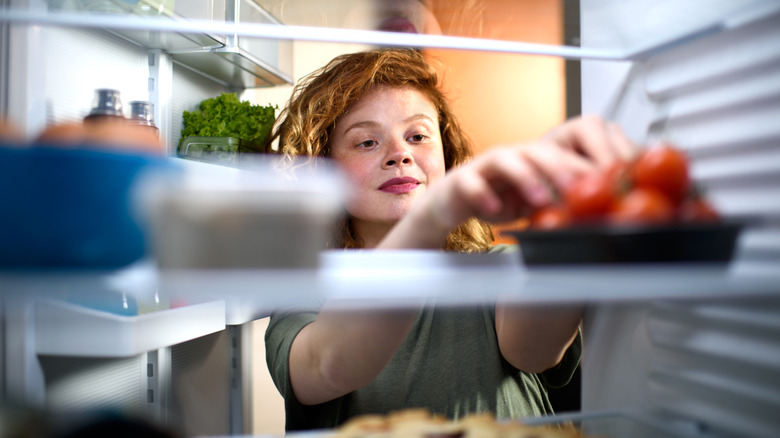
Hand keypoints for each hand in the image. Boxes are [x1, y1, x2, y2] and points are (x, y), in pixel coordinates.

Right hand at [426, 115, 636, 228]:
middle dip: (560, 167)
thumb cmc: (497, 199)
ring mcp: (485, 166)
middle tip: (578, 187)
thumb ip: (559, 203)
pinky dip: (483, 195)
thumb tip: (595, 214)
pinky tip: (494, 210)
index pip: (562, 154)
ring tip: (539, 199)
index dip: (583, 165)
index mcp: (532, 159)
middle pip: (537, 151)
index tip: (603, 182)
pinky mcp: (463, 180)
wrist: (454, 203)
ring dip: (524, 177)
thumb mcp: (534, 203)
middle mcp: (511, 157)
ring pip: (505, 160)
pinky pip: (472, 183)